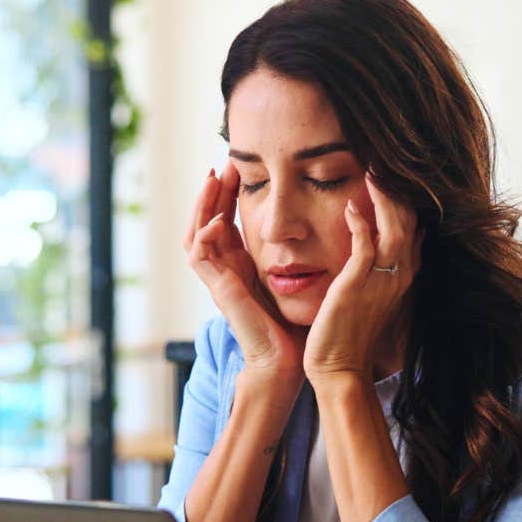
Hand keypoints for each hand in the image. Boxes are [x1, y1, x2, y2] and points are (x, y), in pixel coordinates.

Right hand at [184, 161, 305, 377]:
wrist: (287, 358)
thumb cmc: (296, 324)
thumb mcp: (299, 277)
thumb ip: (301, 252)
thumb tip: (326, 220)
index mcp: (241, 265)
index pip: (227, 219)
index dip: (230, 193)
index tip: (241, 166)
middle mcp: (226, 269)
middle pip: (206, 220)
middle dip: (213, 191)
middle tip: (222, 163)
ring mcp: (218, 280)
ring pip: (195, 233)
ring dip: (202, 205)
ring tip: (213, 178)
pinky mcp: (218, 290)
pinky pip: (198, 256)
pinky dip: (204, 235)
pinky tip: (219, 219)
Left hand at [303, 174, 422, 381]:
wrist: (340, 369)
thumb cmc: (350, 334)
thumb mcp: (372, 295)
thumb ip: (379, 266)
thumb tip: (381, 237)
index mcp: (403, 275)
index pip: (415, 227)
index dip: (407, 199)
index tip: (396, 172)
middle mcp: (399, 275)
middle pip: (410, 221)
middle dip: (399, 189)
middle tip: (385, 158)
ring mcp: (381, 281)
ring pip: (394, 228)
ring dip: (384, 198)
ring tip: (374, 169)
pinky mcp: (356, 287)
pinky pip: (365, 247)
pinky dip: (360, 226)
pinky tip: (350, 207)